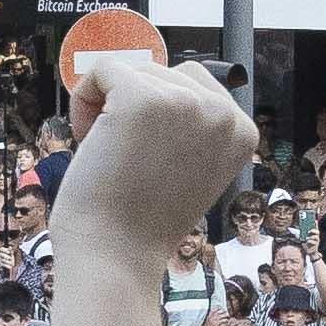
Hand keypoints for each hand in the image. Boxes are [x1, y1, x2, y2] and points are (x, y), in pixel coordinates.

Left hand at [54, 52, 254, 269]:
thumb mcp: (191, 167)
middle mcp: (224, 113)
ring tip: (112, 156)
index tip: (154, 162)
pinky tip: (90, 139)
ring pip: (132, 70)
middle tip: (129, 161)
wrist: (115, 256)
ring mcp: (186, 102)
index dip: (160, 118)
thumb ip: (191, 127)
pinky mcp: (142, 97)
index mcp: (242, 131)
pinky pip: (102, 69)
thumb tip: (164, 81)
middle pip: (164, 72)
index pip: (193, 85)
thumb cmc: (140, 219)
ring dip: (108, 107)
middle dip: (135, 108)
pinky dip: (83, 100)